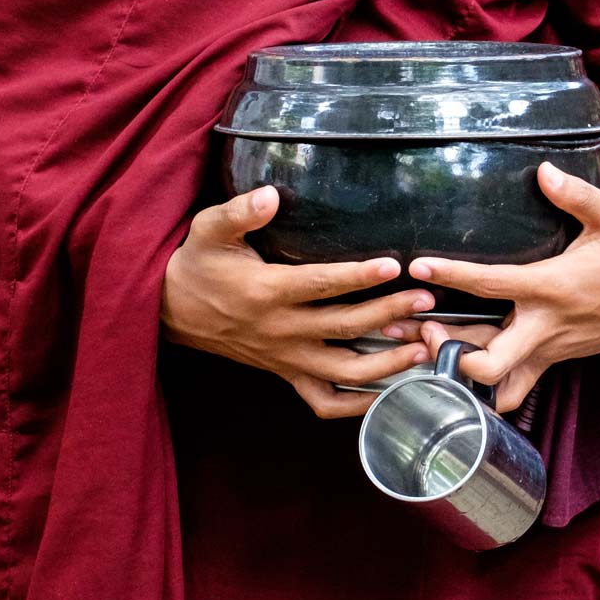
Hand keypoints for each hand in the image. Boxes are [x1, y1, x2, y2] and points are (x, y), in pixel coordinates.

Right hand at [161, 186, 433, 417]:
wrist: (171, 311)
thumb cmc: (198, 265)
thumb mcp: (208, 230)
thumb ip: (239, 212)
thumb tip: (271, 195)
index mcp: (267, 292)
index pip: (321, 285)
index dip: (359, 276)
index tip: (394, 265)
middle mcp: (281, 330)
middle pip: (345, 327)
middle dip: (390, 314)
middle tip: (427, 299)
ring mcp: (286, 358)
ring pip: (344, 371)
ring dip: (387, 363)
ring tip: (423, 347)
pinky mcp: (286, 374)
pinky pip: (325, 400)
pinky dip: (357, 405)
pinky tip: (390, 391)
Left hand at [408, 163, 599, 410]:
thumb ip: (578, 195)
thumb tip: (543, 171)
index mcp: (552, 288)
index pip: (492, 284)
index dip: (453, 275)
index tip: (419, 266)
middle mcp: (545, 326)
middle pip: (490, 364)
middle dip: (450, 353)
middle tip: (424, 328)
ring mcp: (547, 350)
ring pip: (496, 383)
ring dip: (458, 372)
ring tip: (426, 345)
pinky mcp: (551, 361)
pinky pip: (513, 390)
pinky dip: (484, 389)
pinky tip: (458, 365)